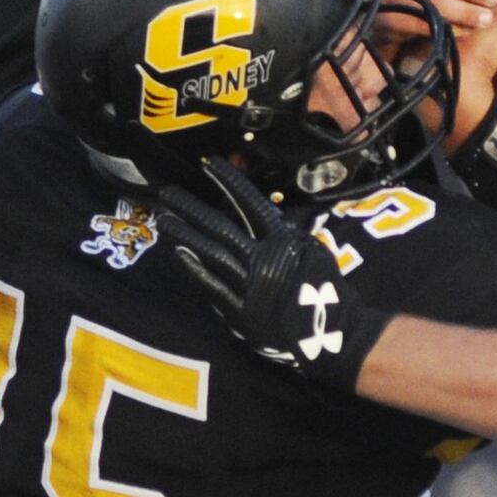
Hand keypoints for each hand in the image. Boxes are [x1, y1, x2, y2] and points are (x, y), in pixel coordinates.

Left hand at [156, 158, 389, 389]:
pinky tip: (178, 254)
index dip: (230, 182)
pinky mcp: (241, 311)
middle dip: (193, 208)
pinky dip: (195, 270)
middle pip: (221, 227)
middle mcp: (263, 257)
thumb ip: (288, 233)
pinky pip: (213, 287)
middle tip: (168, 193)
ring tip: (164, 220)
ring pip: (211, 253)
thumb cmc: (325, 288)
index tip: (209, 164)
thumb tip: (269, 215)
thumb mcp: (313, 249)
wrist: (332, 332)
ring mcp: (249, 284)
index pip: (251, 203)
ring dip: (186, 235)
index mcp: (283, 239)